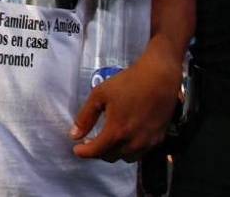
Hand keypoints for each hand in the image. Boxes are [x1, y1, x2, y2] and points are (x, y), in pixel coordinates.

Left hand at [71, 45, 181, 161]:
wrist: (160, 77)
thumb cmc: (128, 83)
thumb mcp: (99, 95)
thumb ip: (86, 117)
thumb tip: (74, 135)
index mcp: (117, 131)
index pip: (96, 152)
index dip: (83, 153)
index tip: (76, 149)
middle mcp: (134, 141)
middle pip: (111, 157)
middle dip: (98, 152)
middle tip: (90, 142)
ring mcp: (149, 141)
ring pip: (127, 158)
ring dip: (114, 153)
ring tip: (107, 140)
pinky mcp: (159, 138)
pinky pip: (141, 152)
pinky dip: (129, 150)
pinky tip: (125, 137)